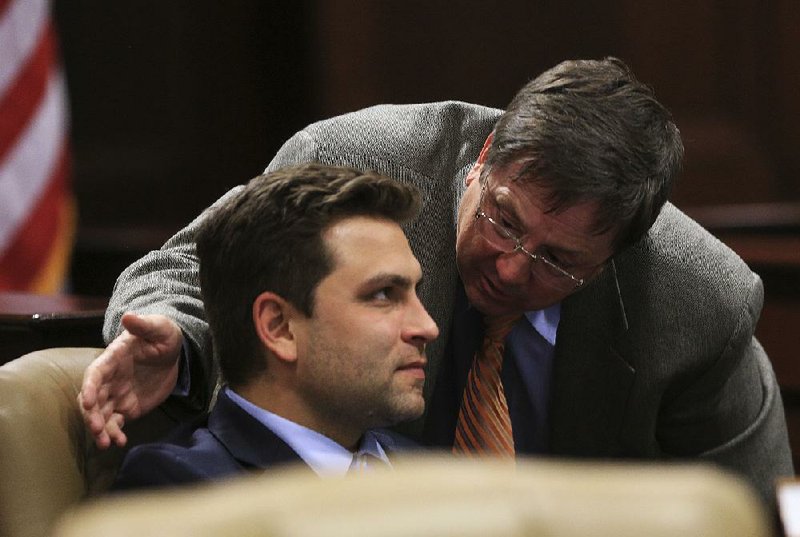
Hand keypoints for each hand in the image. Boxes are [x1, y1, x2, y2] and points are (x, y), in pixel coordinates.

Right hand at [78, 313, 182, 448]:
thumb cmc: (162, 334)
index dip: (89, 387)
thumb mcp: (158, 327)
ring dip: (100, 429)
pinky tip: (120, 442)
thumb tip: (129, 316)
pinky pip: (116, 423)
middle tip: (97, 429)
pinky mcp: (127, 407)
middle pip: (92, 399)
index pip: (94, 373)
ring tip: (106, 443)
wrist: (173, 351)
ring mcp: (116, 395)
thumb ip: (144, 325)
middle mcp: (109, 379)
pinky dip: (115, 433)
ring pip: (101, 415)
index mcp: (112, 359)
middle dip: (91, 415)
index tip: (89, 401)